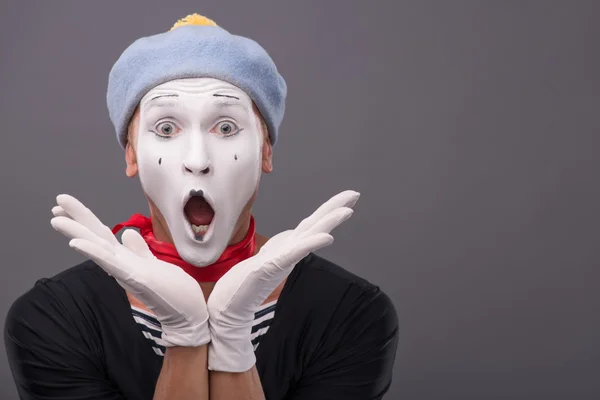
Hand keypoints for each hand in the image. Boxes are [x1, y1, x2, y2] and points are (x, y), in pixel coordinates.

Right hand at [50, 194, 209, 347]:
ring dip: (77, 233)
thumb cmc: (172, 291)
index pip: (100, 234)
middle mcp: (121, 264)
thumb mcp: (153, 263)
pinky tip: (77, 243)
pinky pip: (111, 263)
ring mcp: (126, 271)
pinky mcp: (136, 278)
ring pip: (98, 248)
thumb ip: (138, 249)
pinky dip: (94, 252)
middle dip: (76, 219)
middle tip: (57, 202)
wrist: (186, 314)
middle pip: (95, 236)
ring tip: (56, 219)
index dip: (84, 218)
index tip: (64, 205)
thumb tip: (126, 233)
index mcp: (125, 258)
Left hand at [206, 190, 359, 371]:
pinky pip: (296, 252)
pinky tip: (327, 238)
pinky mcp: (274, 266)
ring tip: (347, 210)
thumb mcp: (263, 258)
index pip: (311, 224)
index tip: (346, 198)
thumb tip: (289, 237)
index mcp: (287, 247)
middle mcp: (288, 251)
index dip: (328, 210)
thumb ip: (279, 248)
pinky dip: (311, 244)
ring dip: (329, 222)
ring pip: (309, 235)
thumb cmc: (243, 284)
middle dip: (334, 208)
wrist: (229, 306)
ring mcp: (282, 258)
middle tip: (354, 194)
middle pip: (315, 224)